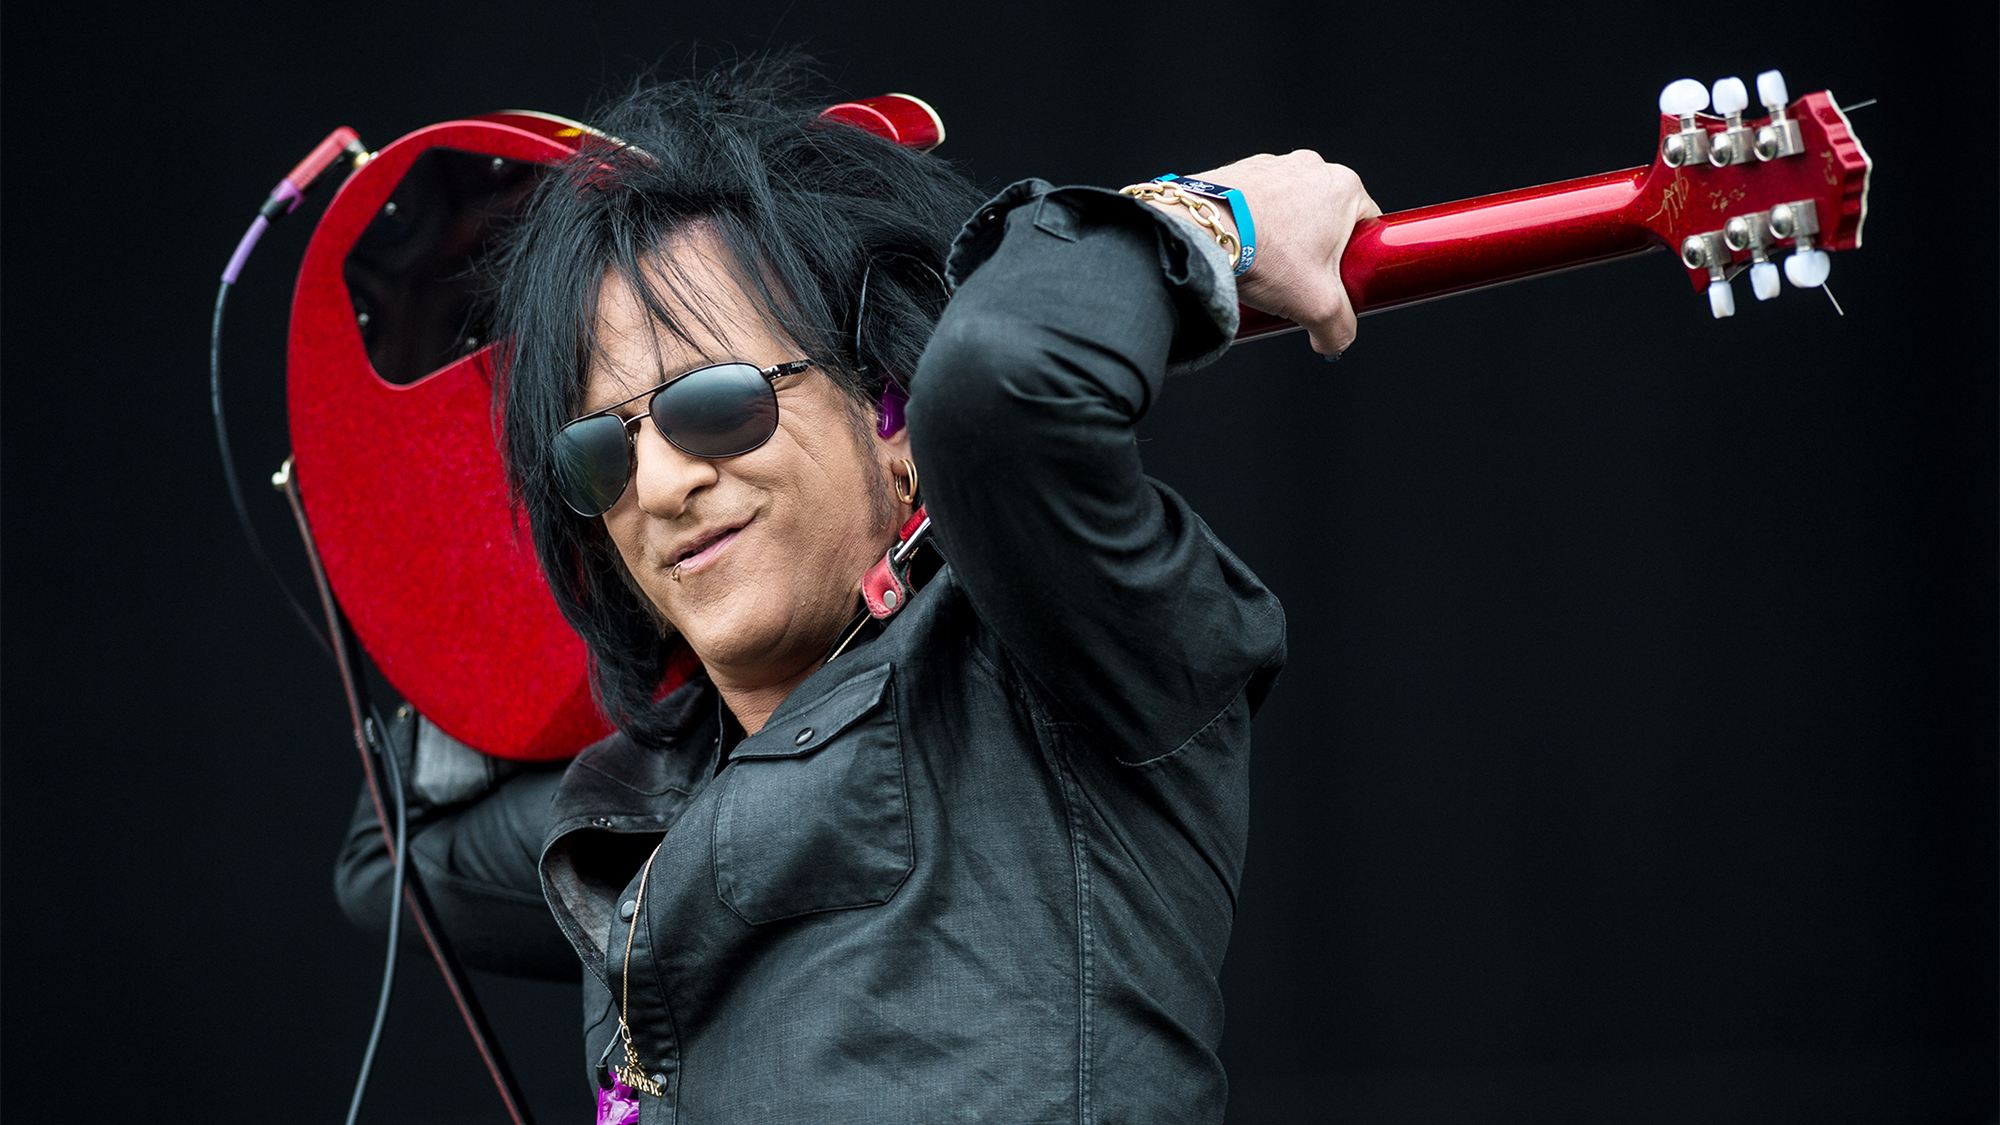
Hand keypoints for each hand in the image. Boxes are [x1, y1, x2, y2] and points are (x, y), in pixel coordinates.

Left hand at [1155, 151, 1379, 354]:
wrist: (1199, 233)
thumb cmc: (1262, 254)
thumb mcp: (1317, 305)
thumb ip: (1339, 329)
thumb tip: (1335, 340)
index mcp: (1343, 186)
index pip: (1368, 226)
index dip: (1356, 258)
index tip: (1339, 279)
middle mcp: (1311, 166)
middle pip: (1328, 219)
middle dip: (1317, 251)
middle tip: (1298, 279)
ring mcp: (1273, 164)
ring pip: (1291, 209)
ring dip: (1284, 237)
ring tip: (1266, 267)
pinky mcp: (1240, 170)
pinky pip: (1258, 201)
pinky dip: (1255, 223)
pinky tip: (1243, 250)